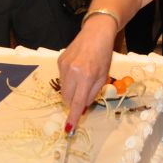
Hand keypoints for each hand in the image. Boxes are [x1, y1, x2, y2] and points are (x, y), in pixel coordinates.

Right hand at [57, 15, 116, 131]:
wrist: (95, 33)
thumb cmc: (103, 55)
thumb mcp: (103, 76)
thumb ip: (92, 93)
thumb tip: (82, 107)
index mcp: (86, 76)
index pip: (77, 102)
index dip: (73, 116)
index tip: (69, 129)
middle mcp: (72, 71)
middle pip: (67, 98)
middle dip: (74, 103)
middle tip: (83, 97)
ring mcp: (63, 66)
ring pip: (63, 90)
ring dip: (71, 92)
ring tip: (82, 79)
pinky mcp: (59, 61)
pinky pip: (62, 79)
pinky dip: (69, 81)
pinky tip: (77, 70)